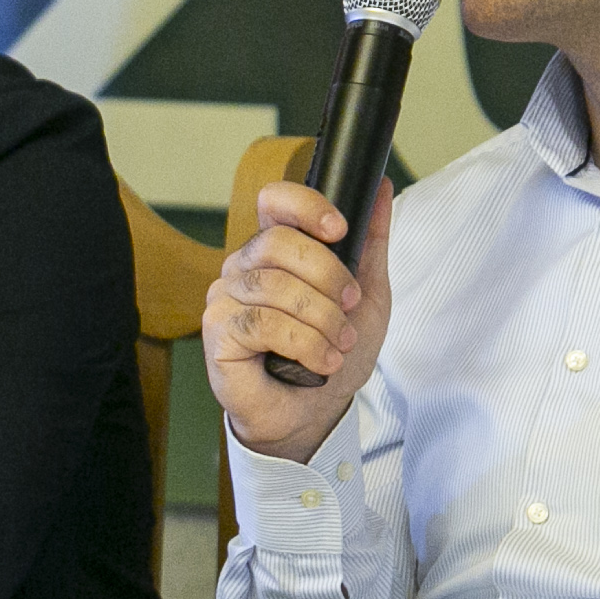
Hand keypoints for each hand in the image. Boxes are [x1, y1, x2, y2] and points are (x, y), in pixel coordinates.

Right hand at [202, 178, 393, 458]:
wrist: (317, 413)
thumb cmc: (334, 353)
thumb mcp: (368, 295)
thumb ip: (372, 242)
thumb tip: (381, 185)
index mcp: (276, 251)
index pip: (274, 201)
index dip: (304, 205)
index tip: (339, 228)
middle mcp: (244, 268)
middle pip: (275, 242)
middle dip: (326, 274)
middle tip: (351, 305)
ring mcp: (225, 298)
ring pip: (272, 285)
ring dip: (320, 317)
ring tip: (340, 343)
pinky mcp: (218, 334)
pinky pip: (261, 322)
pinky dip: (303, 342)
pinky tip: (321, 360)